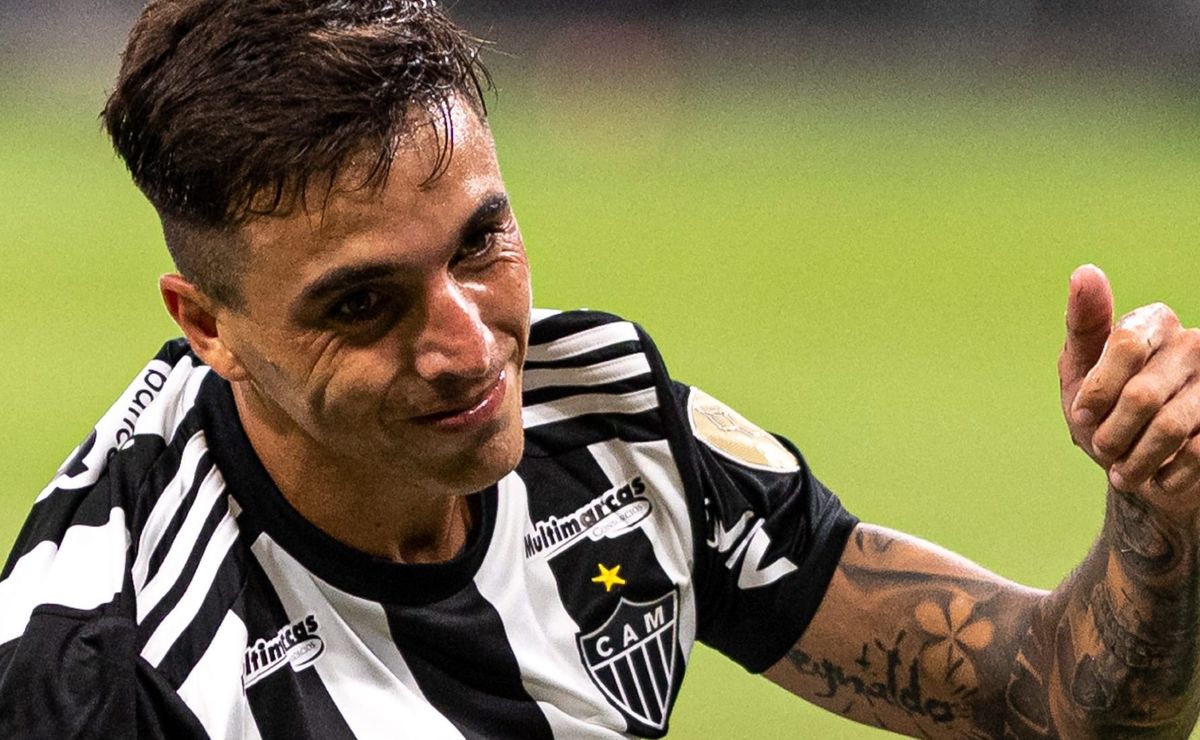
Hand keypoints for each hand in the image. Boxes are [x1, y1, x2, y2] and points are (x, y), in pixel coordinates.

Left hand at [1058, 265, 1199, 515]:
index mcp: (1155, 322)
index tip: (1083, 414)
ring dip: (1135, 459)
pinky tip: (1157, 476)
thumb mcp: (1080, 370)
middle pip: (1142, 395)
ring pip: (1170, 426)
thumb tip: (1086, 271)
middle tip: (1102, 448)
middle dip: (1111, 433)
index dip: (1098, 391)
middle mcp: (1193, 344)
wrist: (1140, 464)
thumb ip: (1084, 324)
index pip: (1126, 345)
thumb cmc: (1103, 411)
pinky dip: (1166, 474)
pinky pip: (1196, 453)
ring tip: (1122, 470)